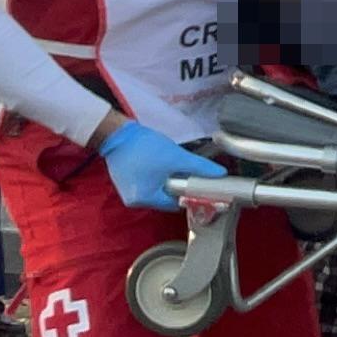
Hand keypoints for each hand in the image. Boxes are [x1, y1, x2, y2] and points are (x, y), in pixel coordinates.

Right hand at [95, 120, 211, 211]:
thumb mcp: (176, 157)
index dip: (188, 194)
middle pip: (165, 198)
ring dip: (165, 179)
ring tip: (165, 163)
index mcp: (145, 199)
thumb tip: (220, 174)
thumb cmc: (144, 146)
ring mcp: (127, 191)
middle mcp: (134, 200)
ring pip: (156, 189)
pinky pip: (146, 183)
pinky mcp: (124, 181)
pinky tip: (155, 163)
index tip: (197, 184)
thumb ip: (199, 167)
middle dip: (175, 185)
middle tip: (179, 169)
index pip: (175, 203)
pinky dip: (154, 176)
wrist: (117, 133)